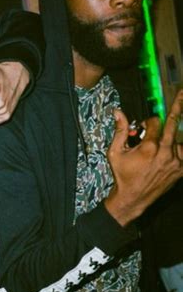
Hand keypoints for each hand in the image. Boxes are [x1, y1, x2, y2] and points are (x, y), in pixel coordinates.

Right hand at [105, 90, 182, 225]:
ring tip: (161, 148)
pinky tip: (172, 152)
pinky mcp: (181, 170)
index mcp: (149, 147)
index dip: (149, 121)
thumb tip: (118, 112)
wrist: (133, 198)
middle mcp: (165, 153)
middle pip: (174, 124)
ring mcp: (176, 162)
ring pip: (179, 141)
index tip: (144, 127)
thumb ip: (120, 130)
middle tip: (182, 94)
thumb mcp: (115, 152)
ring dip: (172, 140)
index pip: (155, 122)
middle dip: (178, 107)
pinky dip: (179, 151)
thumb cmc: (122, 174)